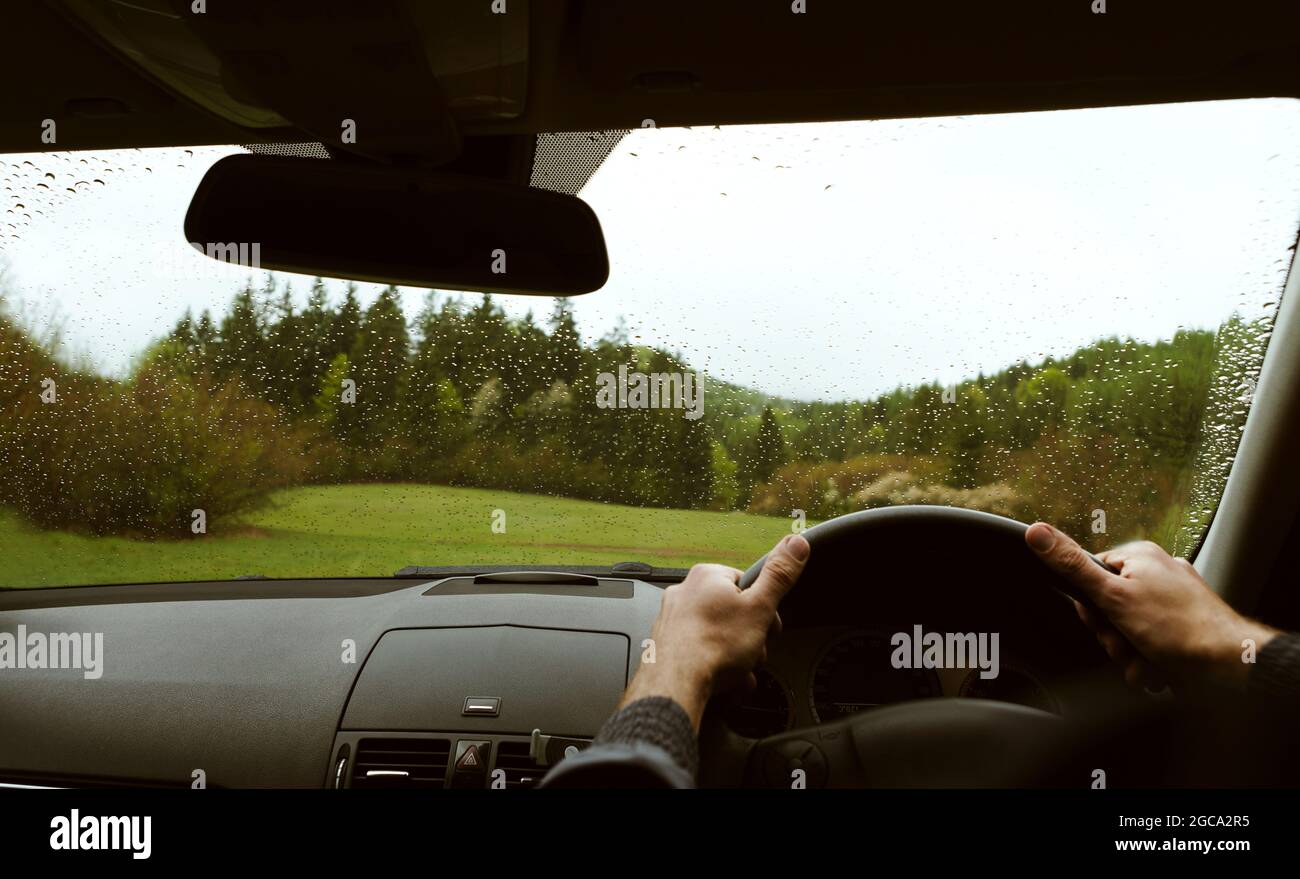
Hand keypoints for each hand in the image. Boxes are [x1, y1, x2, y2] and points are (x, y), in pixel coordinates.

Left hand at [621, 533, 809, 728]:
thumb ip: (779, 575)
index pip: (747, 585)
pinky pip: (699, 651)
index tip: (767, 628)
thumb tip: (796, 543)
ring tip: (738, 671)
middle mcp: (684, 592)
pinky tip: (723, 681)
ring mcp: (672, 619)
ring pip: (717, 636)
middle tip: (753, 652)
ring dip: (735, 656)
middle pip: (732, 613)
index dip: (764, 610)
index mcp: (707, 576)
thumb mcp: (760, 608)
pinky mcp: (665, 644)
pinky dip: (714, 666)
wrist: (676, 685)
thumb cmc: (714, 646)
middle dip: (749, 638)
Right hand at [1025, 522, 1277, 692]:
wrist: (1227, 664)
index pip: (1089, 577)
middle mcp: (1157, 575)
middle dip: (1112, 636)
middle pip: (1106, 610)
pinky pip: (1146, 645)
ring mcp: (1170, 603)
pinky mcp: (1179, 629)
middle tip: (1129, 641)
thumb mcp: (1113, 596)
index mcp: (1140, 557)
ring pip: (1124, 633)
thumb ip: (1072, 566)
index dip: (1091, 607)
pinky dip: (1147, 661)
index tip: (1104, 619)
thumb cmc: (1178, 628)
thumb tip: (1037, 533)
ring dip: (1129, 655)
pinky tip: (1160, 666)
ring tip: (1148, 658)